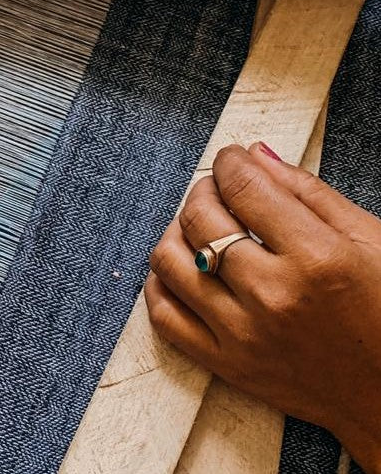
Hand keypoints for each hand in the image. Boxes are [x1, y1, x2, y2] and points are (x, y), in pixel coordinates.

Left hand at [145, 143, 380, 470]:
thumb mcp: (370, 241)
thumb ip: (307, 192)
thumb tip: (254, 155)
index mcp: (316, 258)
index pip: (241, 185)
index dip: (230, 162)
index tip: (233, 161)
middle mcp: (272, 295)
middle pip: (199, 216)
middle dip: (205, 190)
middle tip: (221, 192)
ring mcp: (243, 334)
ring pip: (169, 260)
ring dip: (177, 232)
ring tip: (202, 229)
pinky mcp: (227, 365)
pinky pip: (164, 315)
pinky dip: (161, 282)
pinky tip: (183, 268)